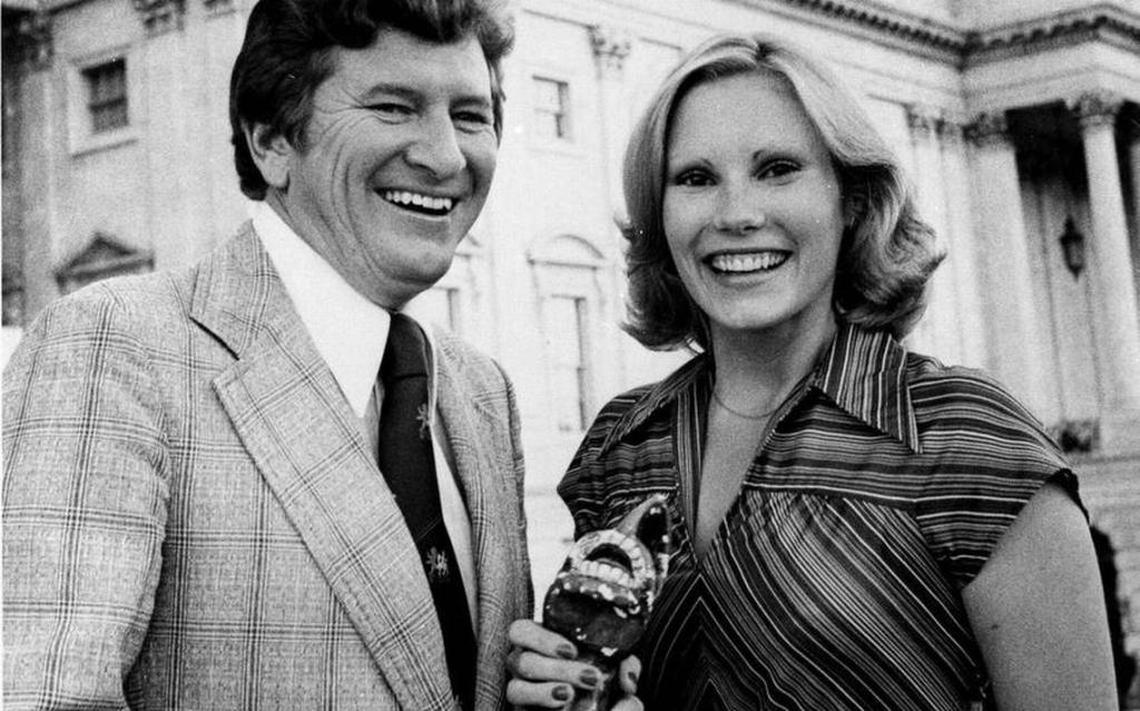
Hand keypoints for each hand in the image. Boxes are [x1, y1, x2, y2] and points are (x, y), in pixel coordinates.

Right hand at [506, 619, 641, 709]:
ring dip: (544, 691)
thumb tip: (627, 679)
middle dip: (556, 668)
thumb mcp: (614, 669)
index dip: (540, 638)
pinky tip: (560, 704)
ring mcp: (520, 690)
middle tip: (589, 677)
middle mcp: (524, 664)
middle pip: (521, 659)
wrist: (595, 706)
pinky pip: (517, 707)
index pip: (521, 631)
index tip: (572, 650)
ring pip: (515, 687)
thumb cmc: (598, 681)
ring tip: (569, 694)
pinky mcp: (521, 709)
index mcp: (540, 643)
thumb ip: (624, 666)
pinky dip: (540, 701)